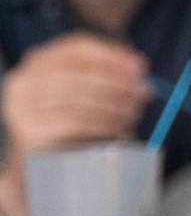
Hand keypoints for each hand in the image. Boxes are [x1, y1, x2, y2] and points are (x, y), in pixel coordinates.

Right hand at [0, 34, 148, 215]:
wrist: (46, 168)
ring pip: (77, 98)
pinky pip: (74, 123)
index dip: (112, 56)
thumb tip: (138, 65)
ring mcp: (21, 107)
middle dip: (118, 83)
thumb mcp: (91, 95)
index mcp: (38, 62)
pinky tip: (118, 131)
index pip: (76, 48)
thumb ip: (111, 75)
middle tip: (144, 94)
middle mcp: (23, 81)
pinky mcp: (28, 132)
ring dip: (114, 105)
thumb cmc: (75, 125)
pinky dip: (103, 125)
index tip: (141, 67)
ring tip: (133, 114)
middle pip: (78, 73)